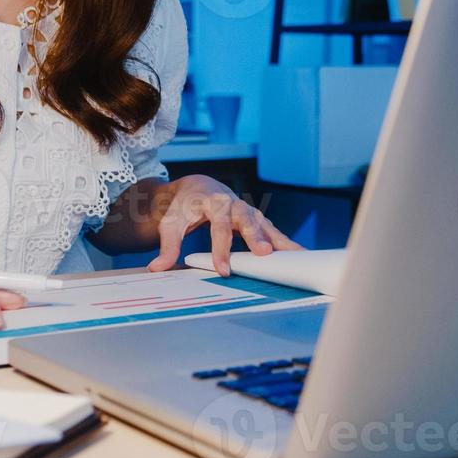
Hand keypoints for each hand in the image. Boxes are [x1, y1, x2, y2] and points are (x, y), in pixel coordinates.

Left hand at [145, 175, 301, 275]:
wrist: (199, 188)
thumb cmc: (184, 207)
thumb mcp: (171, 223)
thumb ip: (167, 246)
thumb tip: (156, 268)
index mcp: (212, 202)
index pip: (217, 226)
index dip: (220, 248)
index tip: (224, 270)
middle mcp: (234, 204)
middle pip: (247, 220)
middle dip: (255, 237)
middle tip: (263, 254)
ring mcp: (248, 211)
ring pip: (265, 225)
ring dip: (279, 241)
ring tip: (296, 257)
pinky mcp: (257, 220)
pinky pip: (273, 231)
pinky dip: (286, 243)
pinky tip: (301, 256)